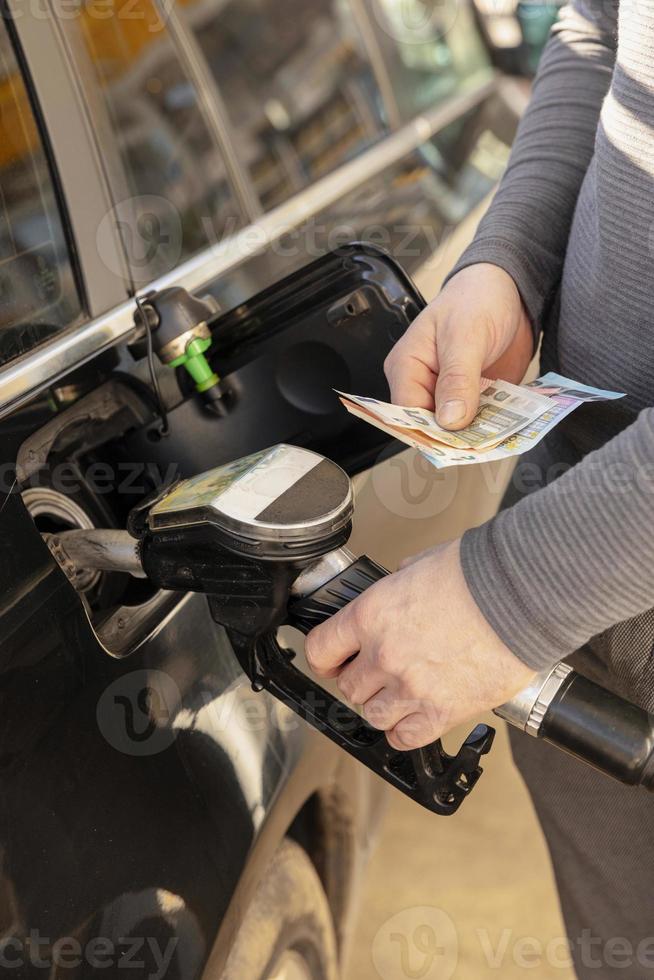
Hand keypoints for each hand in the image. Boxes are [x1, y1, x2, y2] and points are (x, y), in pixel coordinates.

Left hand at [305, 540, 535, 750]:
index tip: (332, 662)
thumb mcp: (419, 565)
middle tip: (376, 674)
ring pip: (372, 715)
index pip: (321, 650)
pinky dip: (404, 732)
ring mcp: (411, 688)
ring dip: (382, 707)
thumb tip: (396, 588)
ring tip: (399, 695)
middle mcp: (384, 655)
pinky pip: (405, 738)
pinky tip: (411, 720)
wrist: (518, 596)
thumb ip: (397, 585)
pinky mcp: (441, 712)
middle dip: (360, 681)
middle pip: (349, 687)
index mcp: (370, 616)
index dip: (325, 658)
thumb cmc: (476, 575)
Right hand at [384, 263, 533, 428]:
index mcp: (407, 367)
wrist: (511, 290)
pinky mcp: (475, 399)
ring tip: (499, 439)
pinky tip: (508, 429)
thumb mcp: (465, 336)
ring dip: (477, 435)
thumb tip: (449, 419)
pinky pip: (480, 421)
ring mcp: (450, 394)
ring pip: (457, 428)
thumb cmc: (476, 299)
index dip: (428, 431)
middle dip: (455, 437)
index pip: (407, 412)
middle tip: (481, 444)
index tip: (454, 444)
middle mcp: (424, 384)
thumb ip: (457, 378)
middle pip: (431, 425)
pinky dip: (492, 427)